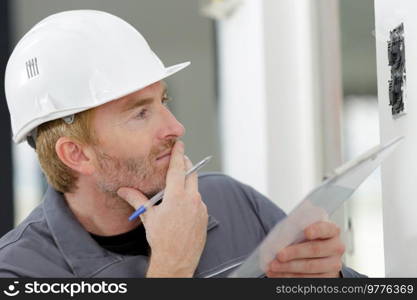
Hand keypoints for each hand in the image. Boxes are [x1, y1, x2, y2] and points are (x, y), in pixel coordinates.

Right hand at [117, 141, 207, 276]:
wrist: (177, 260)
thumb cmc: (161, 239)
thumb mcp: (148, 216)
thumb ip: (137, 199)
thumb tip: (123, 190)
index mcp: (176, 196)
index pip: (178, 168)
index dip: (178, 154)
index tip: (180, 144)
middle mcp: (192, 198)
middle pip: (191, 173)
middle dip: (186, 164)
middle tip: (180, 159)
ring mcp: (200, 207)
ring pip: (195, 188)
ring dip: (188, 183)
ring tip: (177, 188)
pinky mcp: (205, 215)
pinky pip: (198, 201)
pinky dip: (192, 198)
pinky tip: (183, 207)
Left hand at [266, 221, 344, 277]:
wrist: (318, 254)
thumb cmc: (307, 239)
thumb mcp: (303, 230)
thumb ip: (297, 229)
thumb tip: (278, 238)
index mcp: (332, 230)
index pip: (326, 228)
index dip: (317, 230)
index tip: (306, 232)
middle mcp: (336, 247)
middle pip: (315, 249)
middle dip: (295, 252)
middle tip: (279, 255)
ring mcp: (334, 264)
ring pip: (311, 267)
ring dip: (289, 267)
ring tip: (273, 266)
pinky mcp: (328, 278)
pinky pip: (309, 279)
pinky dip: (290, 277)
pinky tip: (278, 274)